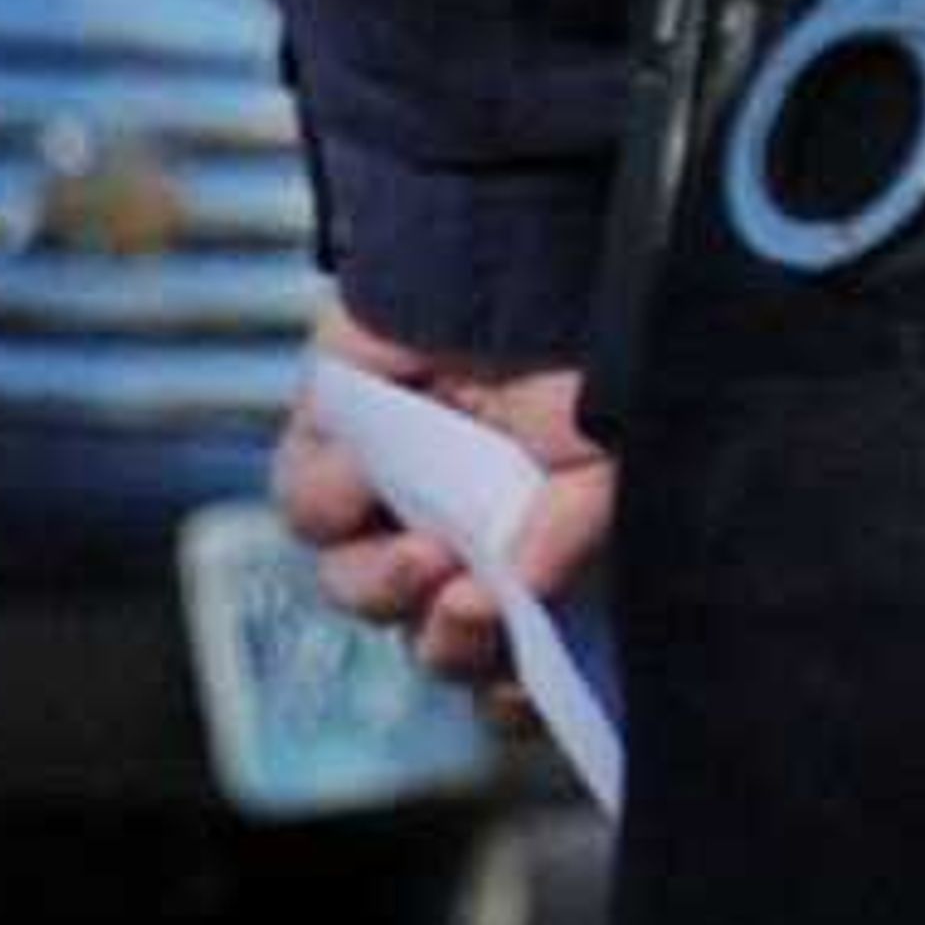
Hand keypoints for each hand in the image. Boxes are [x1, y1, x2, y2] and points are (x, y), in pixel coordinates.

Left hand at [270, 297, 614, 699]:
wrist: (525, 229)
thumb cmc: (589, 341)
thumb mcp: (620, 449)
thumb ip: (586, 526)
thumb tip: (523, 587)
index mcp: (538, 553)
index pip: (516, 666)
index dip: (513, 695)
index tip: (527, 689)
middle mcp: (463, 534)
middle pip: (430, 643)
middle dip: (449, 647)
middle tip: (470, 609)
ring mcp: (392, 491)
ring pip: (356, 588)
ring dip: (384, 590)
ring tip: (423, 550)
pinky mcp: (328, 438)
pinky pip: (303, 504)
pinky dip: (329, 499)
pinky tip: (369, 470)